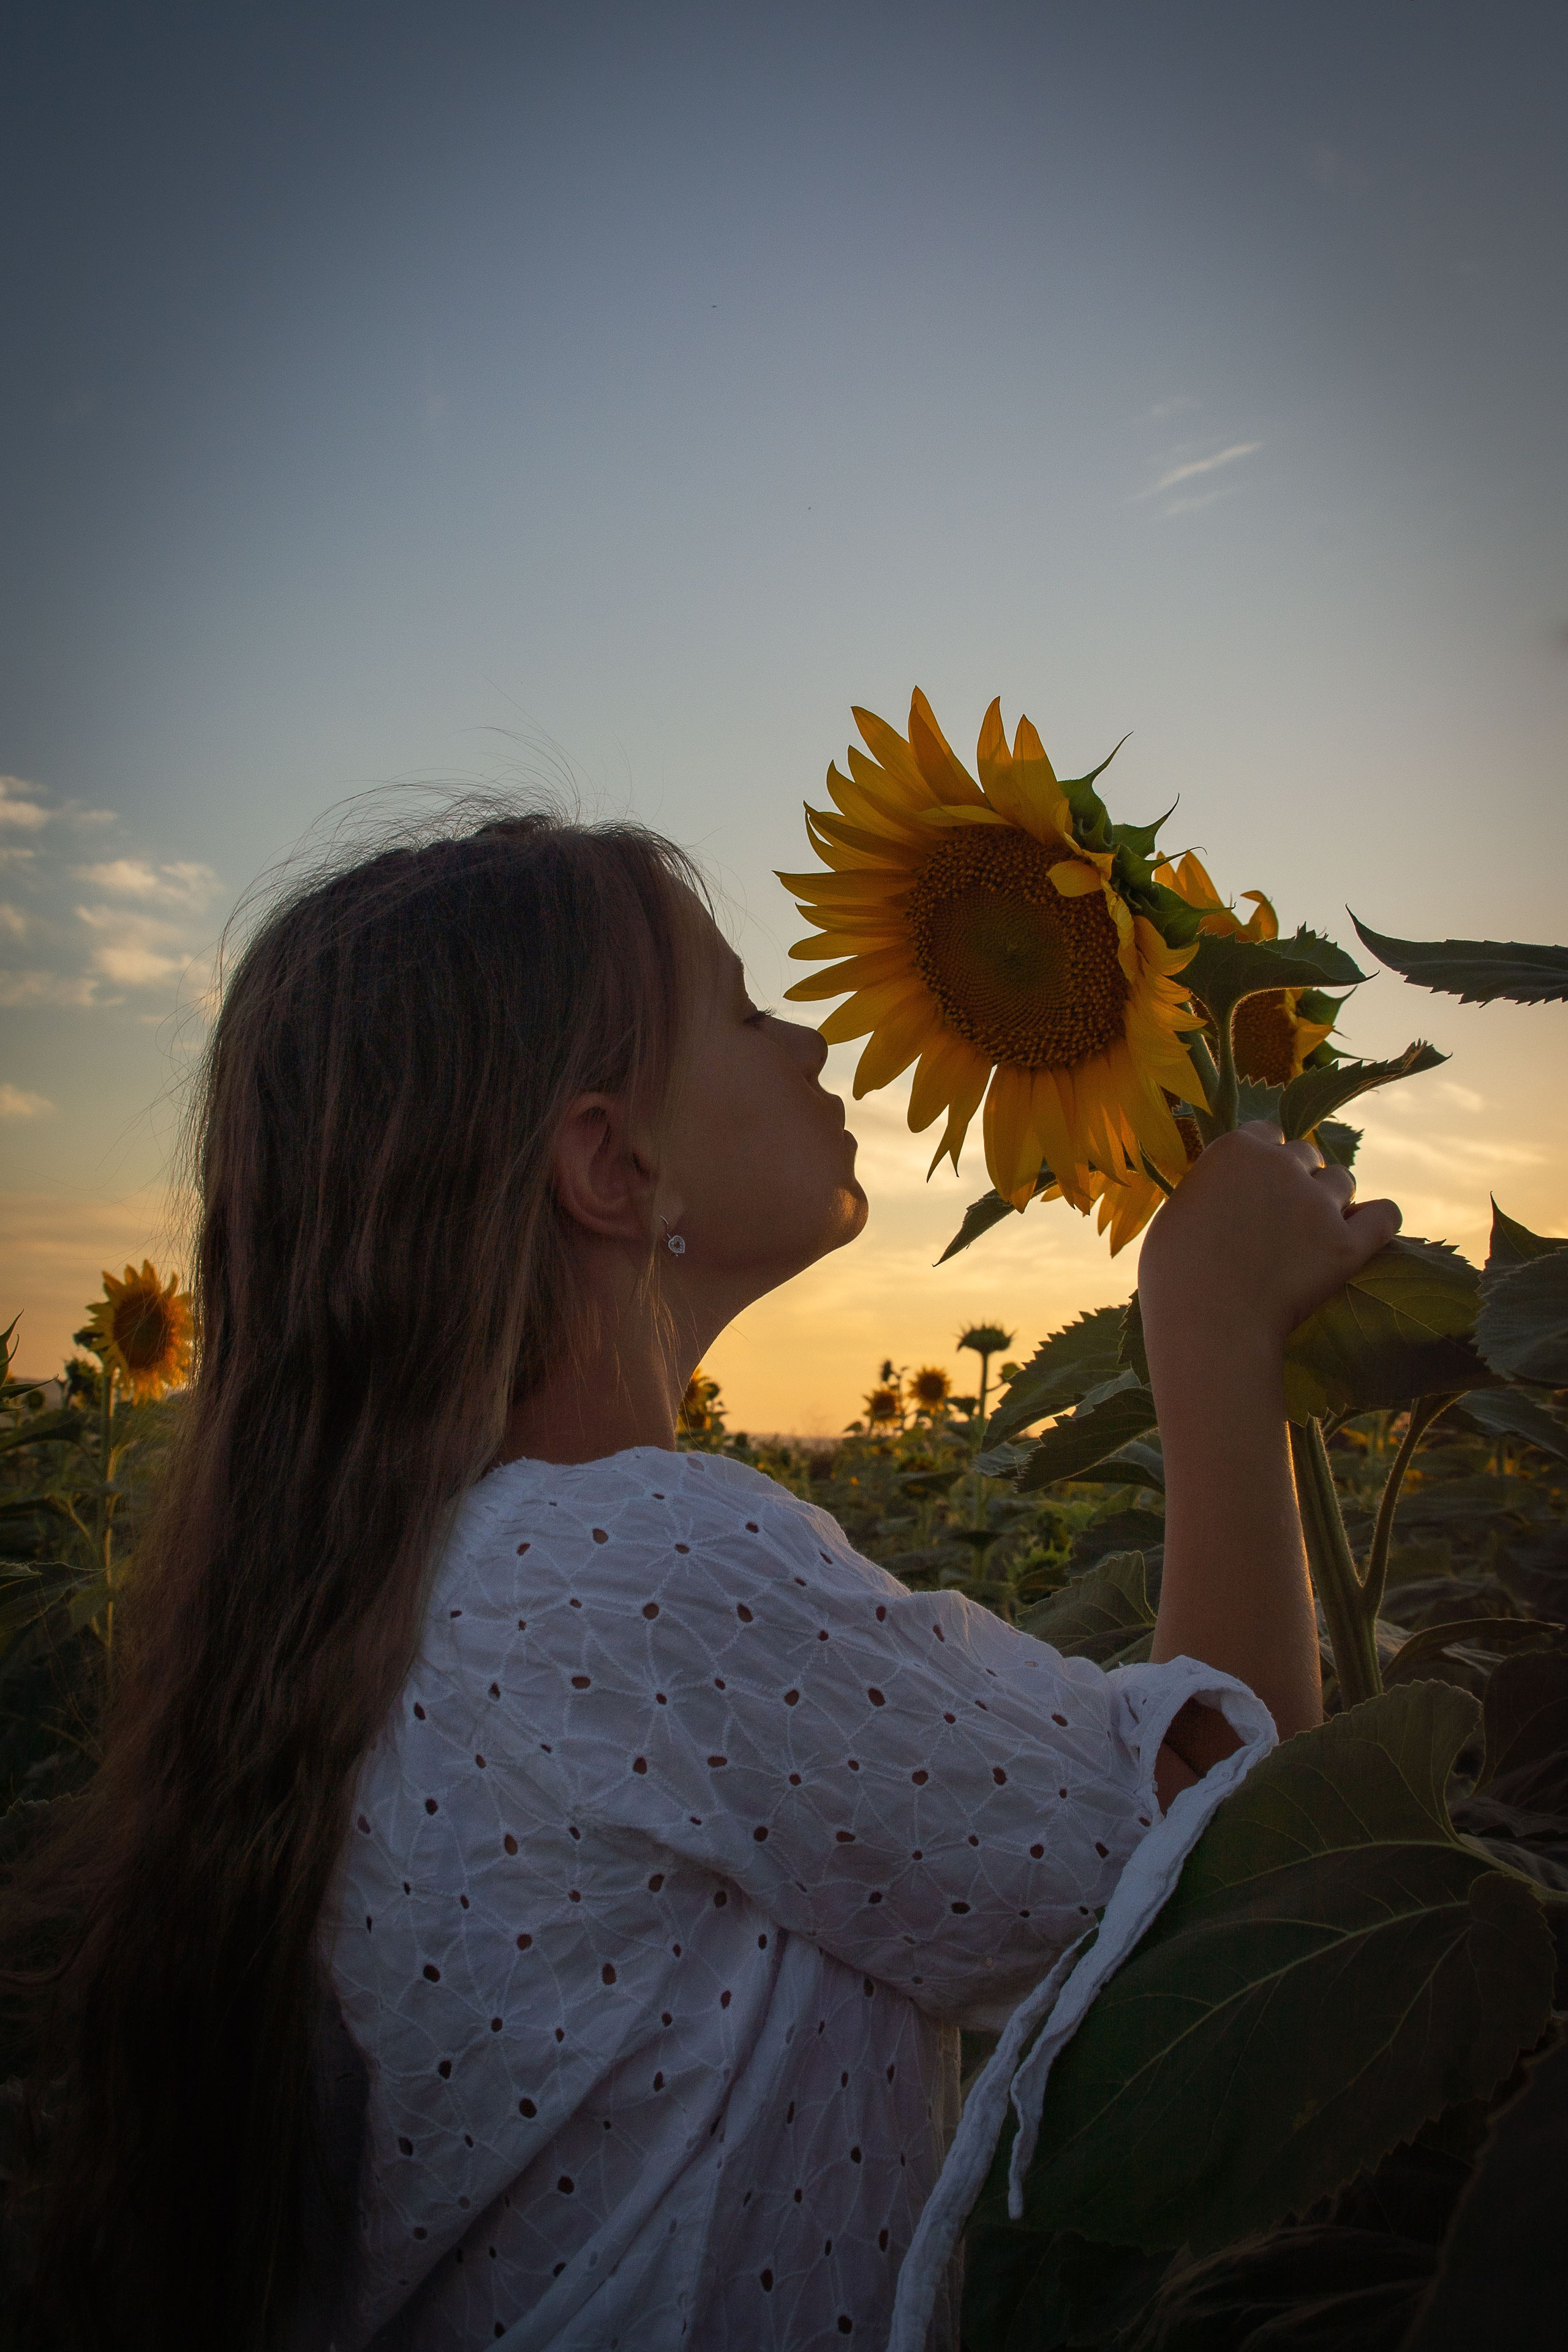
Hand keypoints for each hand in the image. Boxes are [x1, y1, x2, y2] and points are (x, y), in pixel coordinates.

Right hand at [1138, 1122, 1401, 1365]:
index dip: (1264, 1159)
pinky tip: (1364, 1231)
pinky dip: (1377, 1219)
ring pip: (1343, 1181)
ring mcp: (1318, 1203)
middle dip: (1298, 1178)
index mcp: (1237, 1149)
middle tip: (1281, 1218)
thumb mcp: (1180, 1211)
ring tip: (1312, 1233)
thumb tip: (1228, 1190)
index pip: (1268, 1132)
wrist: (1207, 1323)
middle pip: (1306, 1154)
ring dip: (1331, 1199)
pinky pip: (1384, 1215)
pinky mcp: (1347, 1243)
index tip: (1256, 1187)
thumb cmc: (1175, 1274)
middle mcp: (1282, 1165)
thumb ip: (1214, 1187)